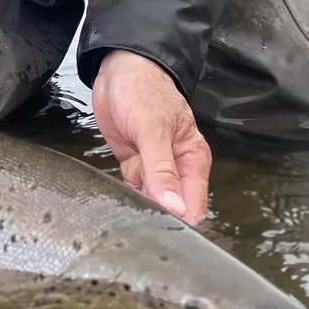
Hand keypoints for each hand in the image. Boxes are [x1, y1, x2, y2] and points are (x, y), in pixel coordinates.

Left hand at [91, 49, 211, 224]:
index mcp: (193, 159)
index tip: (162, 239)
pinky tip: (116, 207)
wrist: (118, 69)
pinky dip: (125, 197)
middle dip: (158, 221)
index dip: (180, 224)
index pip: (193, 205)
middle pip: (172, 208)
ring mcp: (154, 168)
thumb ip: (162, 170)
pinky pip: (132, 190)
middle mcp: (177, 168)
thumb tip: (176, 209)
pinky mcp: (134, 165)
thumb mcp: (153, 129)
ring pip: (150, 201)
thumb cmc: (142, 90)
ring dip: (139, 211)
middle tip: (138, 238)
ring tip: (124, 226)